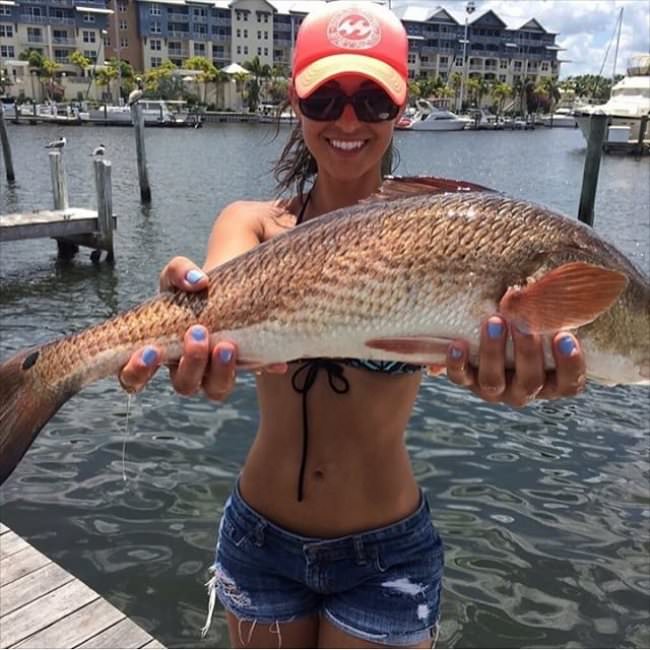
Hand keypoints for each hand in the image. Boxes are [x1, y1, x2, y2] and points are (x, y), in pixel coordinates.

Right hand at [117, 257, 286, 399]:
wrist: (230, 282)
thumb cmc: (194, 285)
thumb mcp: (180, 274)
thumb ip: (179, 271)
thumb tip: (198, 281)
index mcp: (159, 353)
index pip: (134, 378)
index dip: (137, 372)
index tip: (150, 350)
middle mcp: (187, 369)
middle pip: (184, 385)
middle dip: (191, 364)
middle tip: (198, 335)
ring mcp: (217, 372)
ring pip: (216, 390)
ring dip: (221, 371)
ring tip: (228, 345)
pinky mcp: (245, 365)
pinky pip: (253, 372)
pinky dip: (262, 365)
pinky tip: (271, 360)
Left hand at [443, 316, 585, 407]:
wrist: (486, 333)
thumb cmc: (527, 322)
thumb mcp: (544, 318)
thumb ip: (554, 309)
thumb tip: (560, 280)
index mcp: (551, 381)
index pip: (570, 383)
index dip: (570, 365)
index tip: (565, 337)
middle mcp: (523, 390)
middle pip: (530, 382)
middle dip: (527, 352)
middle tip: (524, 325)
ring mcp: (494, 389)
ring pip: (493, 381)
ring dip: (493, 352)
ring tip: (494, 322)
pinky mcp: (467, 381)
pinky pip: (460, 377)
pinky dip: (457, 362)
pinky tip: (458, 343)